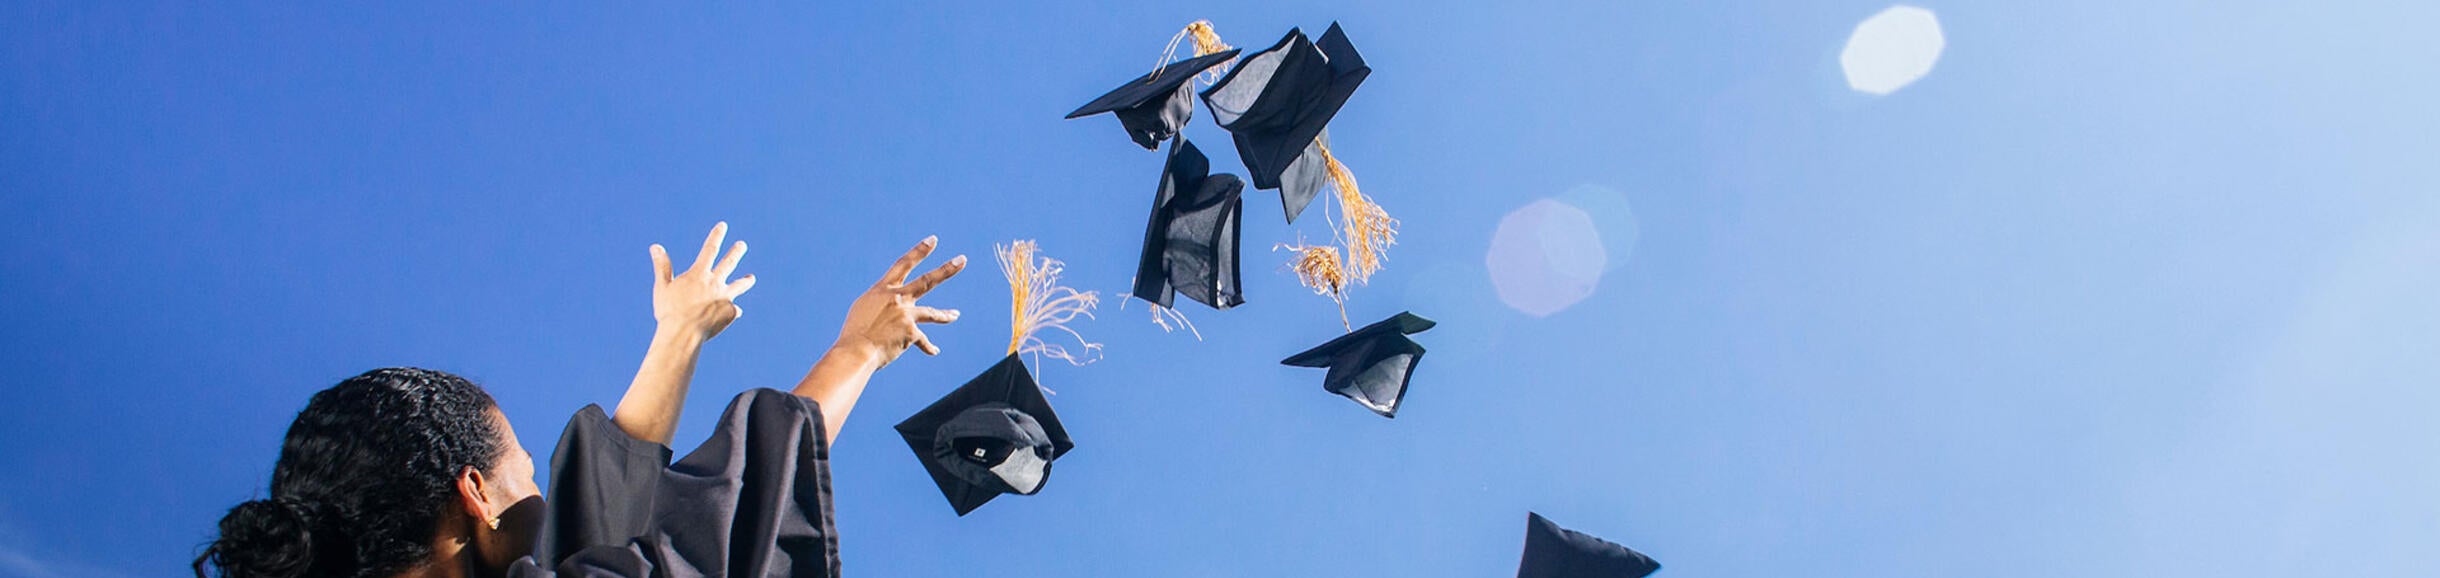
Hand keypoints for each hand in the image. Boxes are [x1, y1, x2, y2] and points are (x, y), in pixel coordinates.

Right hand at [650, 222, 756, 339]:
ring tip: (752, 278)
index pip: (710, 249)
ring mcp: (725, 298)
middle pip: (729, 263)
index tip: (723, 226)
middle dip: (736, 252)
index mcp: (699, 275)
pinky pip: (733, 311)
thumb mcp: (663, 287)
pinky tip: (733, 313)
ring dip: (746, 281)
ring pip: (739, 286)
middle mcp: (715, 283)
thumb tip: (655, 247)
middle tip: (742, 245)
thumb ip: (662, 267)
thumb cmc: (670, 311)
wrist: (684, 333)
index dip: (717, 236)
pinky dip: (732, 311)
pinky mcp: (730, 313)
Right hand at [833, 236, 964, 367]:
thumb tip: (897, 300)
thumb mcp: (864, 307)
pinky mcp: (911, 333)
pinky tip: (935, 350)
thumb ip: (883, 300)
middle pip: (926, 281)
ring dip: (946, 315)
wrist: (855, 351)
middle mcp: (896, 298)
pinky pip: (923, 341)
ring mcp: (905, 314)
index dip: (919, 251)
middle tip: (962, 259)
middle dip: (946, 270)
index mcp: (882, 289)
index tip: (933, 240)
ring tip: (956, 315)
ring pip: (932, 313)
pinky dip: (928, 347)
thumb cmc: (855, 332)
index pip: (903, 265)